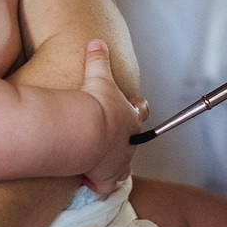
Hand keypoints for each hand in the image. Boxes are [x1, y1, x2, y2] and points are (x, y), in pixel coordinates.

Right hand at [80, 40, 144, 192]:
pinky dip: (97, 185)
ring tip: (100, 162)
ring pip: (122, 167)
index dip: (137, 108)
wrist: (85, 130)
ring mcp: (118, 162)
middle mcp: (128, 142)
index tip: (133, 106)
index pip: (141, 111)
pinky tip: (87, 181)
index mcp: (130, 117)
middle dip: (124, 140)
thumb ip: (98, 58)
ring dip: (113, 165)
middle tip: (111, 138)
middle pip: (133, 142)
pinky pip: (104, 186)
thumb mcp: (98, 76)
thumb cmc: (94, 103)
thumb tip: (96, 41)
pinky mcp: (104, 177)